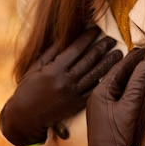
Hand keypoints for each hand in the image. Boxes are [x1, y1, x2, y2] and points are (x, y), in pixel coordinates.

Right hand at [0, 27, 122, 145]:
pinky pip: (93, 91)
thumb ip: (52, 52)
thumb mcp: (36, 67)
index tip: (96, 29)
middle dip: (102, 48)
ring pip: (95, 75)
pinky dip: (103, 81)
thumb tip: (67, 35)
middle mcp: (65, 82)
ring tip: (118, 54)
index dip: (87, 37)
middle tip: (112, 39)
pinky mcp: (77, 105)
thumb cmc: (28, 88)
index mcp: (54, 70)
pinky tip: (112, 73)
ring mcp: (72, 94)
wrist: (26, 117)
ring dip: (109, 63)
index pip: (76, 49)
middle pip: (89, 61)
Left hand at [86, 48, 144, 145]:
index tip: (144, 48)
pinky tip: (135, 84)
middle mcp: (97, 96)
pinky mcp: (104, 113)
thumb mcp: (129, 109)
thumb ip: (137, 86)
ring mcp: (100, 105)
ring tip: (142, 64)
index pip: (118, 69)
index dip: (132, 58)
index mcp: (99, 92)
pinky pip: (116, 93)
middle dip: (130, 64)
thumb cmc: (115, 137)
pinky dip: (127, 86)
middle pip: (116, 74)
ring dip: (129, 75)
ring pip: (116, 83)